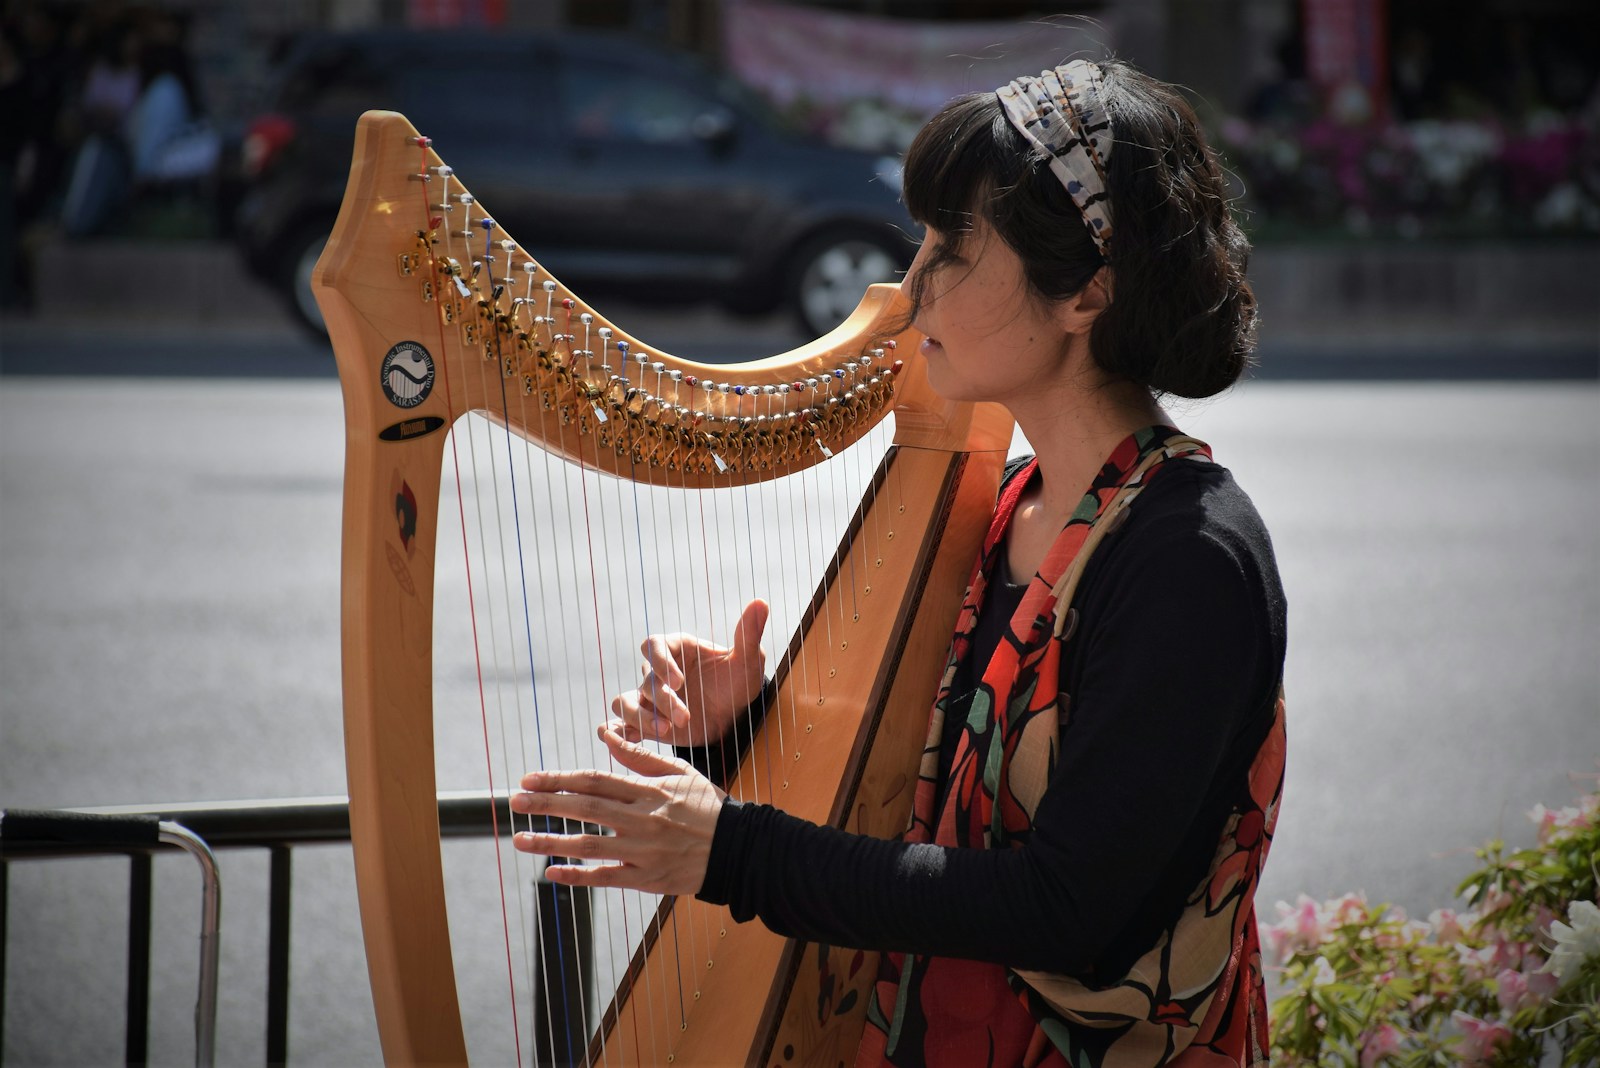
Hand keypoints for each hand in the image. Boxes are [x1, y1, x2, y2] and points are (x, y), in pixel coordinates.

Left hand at [510, 721, 724, 895]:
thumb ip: (639, 757)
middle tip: (514, 802)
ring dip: (550, 841)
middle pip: (584, 808)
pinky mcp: (647, 877)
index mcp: (647, 790)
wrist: (740, 848)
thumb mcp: (679, 773)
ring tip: (520, 838)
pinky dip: (577, 876)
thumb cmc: (707, 807)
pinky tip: (551, 873)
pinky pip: (606, 877)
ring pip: (588, 845)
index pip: (593, 780)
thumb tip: (606, 734)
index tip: (529, 779)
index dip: (558, 779)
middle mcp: (641, 819)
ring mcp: (643, 850)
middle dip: (545, 804)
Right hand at [611, 598, 767, 746]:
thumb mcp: (748, 661)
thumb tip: (761, 602)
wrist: (733, 718)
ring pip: (626, 702)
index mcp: (677, 648)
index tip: (678, 682)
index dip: (660, 662)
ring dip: (640, 717)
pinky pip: (620, 723)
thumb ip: (749, 634)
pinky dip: (616, 731)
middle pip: (646, 679)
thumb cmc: (737, 683)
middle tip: (685, 717)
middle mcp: (658, 671)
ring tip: (665, 731)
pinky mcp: (646, 721)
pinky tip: (622, 739)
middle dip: (663, 700)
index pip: (654, 645)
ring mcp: (649, 697)